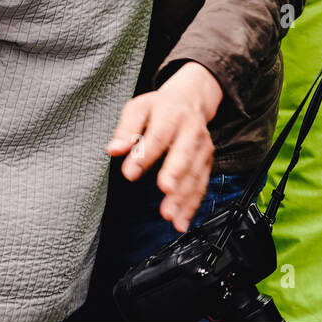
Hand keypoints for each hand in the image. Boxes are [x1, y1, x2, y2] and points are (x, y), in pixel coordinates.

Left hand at [106, 61, 221, 231]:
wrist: (191, 99)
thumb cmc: (159, 107)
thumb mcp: (137, 108)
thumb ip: (126, 129)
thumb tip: (113, 149)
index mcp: (170, 114)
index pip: (157, 135)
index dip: (144, 154)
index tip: (130, 173)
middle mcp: (191, 131)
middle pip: (183, 154)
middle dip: (175, 173)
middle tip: (165, 190)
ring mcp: (202, 147)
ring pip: (195, 174)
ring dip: (184, 196)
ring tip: (170, 216)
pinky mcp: (207, 162)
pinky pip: (201, 185)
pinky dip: (192, 205)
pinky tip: (181, 222)